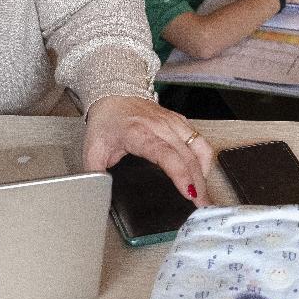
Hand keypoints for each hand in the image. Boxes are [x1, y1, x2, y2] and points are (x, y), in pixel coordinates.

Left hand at [83, 96, 213, 205]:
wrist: (113, 94)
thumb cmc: (106, 121)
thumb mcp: (93, 150)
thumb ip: (95, 175)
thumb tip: (98, 195)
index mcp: (139, 133)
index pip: (166, 154)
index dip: (181, 174)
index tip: (189, 193)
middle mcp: (161, 126)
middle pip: (188, 156)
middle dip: (198, 183)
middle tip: (201, 205)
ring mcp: (173, 122)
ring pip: (199, 147)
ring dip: (204, 172)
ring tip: (203, 193)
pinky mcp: (180, 121)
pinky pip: (200, 141)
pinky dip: (204, 160)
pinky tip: (201, 174)